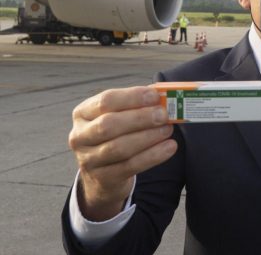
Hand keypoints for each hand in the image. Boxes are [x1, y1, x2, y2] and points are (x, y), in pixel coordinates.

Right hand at [68, 86, 176, 220]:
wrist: (103, 174)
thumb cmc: (116, 135)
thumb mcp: (119, 116)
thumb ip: (137, 104)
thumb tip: (162, 93)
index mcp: (83, 113)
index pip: (105, 101)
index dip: (132, 97)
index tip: (155, 96)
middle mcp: (80, 136)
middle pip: (109, 125)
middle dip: (140, 118)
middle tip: (164, 115)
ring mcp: (88, 160)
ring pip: (119, 147)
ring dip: (148, 137)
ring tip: (168, 129)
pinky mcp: (104, 178)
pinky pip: (131, 166)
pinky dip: (153, 155)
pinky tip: (170, 147)